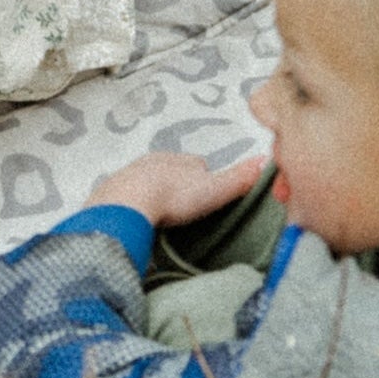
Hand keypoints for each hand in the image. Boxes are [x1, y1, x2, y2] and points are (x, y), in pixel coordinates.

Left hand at [86, 153, 265, 228]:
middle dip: (180, 187)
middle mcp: (154, 161)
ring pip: (150, 183)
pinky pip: (129, 196)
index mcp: (180, 159)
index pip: (200, 165)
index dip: (207, 181)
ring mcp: (132, 174)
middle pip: (174, 172)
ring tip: (165, 217)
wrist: (128, 204)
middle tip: (186, 210)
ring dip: (157, 195)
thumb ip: (239, 178)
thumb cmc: (172, 197)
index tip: (209, 198)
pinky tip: (141, 218)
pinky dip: (137, 204)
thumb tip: (265, 161)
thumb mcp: (214, 189)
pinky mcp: (113, 191)